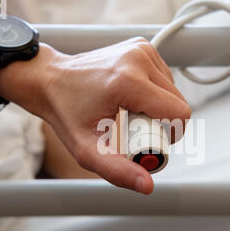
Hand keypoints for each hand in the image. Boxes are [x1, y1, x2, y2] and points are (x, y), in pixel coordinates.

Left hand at [0, 38, 190, 193]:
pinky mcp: (141, 46)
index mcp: (128, 81)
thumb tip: (147, 185)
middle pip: (178, 103)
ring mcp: (140, 48)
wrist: (50, 80)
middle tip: (133, 128)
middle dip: (162, 123)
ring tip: (129, 111)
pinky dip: (155, 92)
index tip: (144, 139)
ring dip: (159, 107)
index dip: (169, 135)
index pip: (179, 114)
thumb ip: (117, 171)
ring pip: (173, 90)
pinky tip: (133, 97)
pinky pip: (164, 77)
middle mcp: (138, 58)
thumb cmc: (66, 113)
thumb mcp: (86, 150)